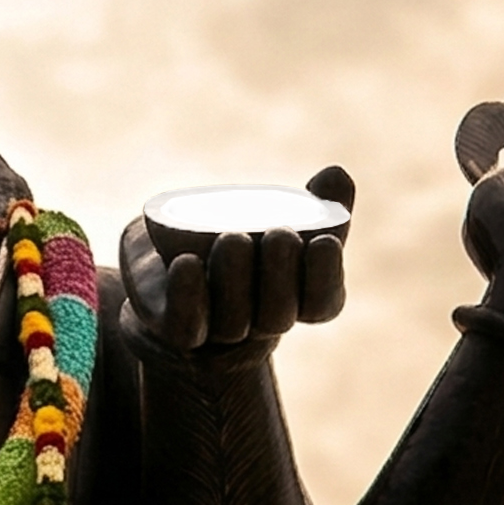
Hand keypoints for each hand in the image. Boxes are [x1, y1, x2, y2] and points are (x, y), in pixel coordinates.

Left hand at [121, 166, 354, 351]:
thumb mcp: (276, 218)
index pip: (322, 304)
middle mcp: (259, 323)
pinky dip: (187, 294)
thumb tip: (337, 173)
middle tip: (279, 233)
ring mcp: (216, 331)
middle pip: (278, 315)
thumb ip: (315, 204)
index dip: (326, 276)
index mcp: (295, 301)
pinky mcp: (176, 329)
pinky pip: (184, 326)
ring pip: (233, 322)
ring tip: (232, 237)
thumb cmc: (237, 241)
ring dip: (235, 279)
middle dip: (281, 274)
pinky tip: (187, 262)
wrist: (166, 265)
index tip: (325, 240)